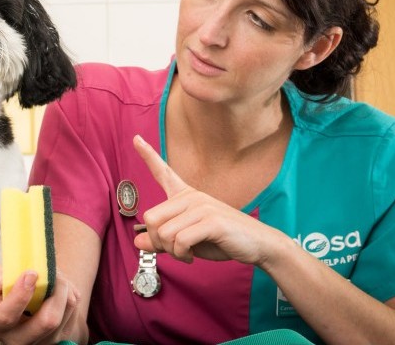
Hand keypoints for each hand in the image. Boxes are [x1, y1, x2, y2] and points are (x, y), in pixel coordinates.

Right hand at [0, 263, 80, 344]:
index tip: (30, 274)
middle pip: (48, 320)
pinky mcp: (64, 336)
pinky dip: (70, 290)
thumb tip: (0, 280)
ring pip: (66, 309)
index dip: (20, 295)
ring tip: (53, 275)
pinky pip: (74, 307)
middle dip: (54, 290)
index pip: (7, 316)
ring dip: (63, 285)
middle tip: (50, 271)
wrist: (27, 309)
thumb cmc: (5, 293)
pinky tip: (58, 287)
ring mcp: (45, 341)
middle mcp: (20, 339)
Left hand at [132, 135, 284, 266]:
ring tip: (186, 253)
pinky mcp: (211, 221)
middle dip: (157, 241)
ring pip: (164, 233)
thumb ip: (162, 239)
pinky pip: (179, 240)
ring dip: (172, 251)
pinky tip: (192, 256)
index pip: (164, 172)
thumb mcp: (187, 240)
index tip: (136, 139)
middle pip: (151, 218)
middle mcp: (192, 196)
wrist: (258, 244)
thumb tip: (137, 241)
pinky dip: (182, 254)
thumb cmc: (222, 240)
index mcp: (187, 195)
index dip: (148, 156)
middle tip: (174, 249)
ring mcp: (202, 207)